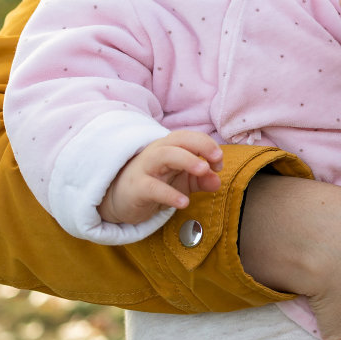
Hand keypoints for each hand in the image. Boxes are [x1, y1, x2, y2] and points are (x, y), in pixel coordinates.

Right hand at [98, 130, 221, 223]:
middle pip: (179, 139)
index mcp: (170, 147)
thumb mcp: (182, 181)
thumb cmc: (156, 184)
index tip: (219, 164)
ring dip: (187, 160)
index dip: (208, 145)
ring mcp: (145, 168)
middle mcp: (158, 152)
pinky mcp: (136, 188)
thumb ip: (201, 180)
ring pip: (164, 155)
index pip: (190, 137)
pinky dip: (170, 194)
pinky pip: (152, 188)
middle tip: (217, 161)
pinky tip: (184, 202)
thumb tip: (218, 181)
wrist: (121, 199)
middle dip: (201, 145)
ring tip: (203, 171)